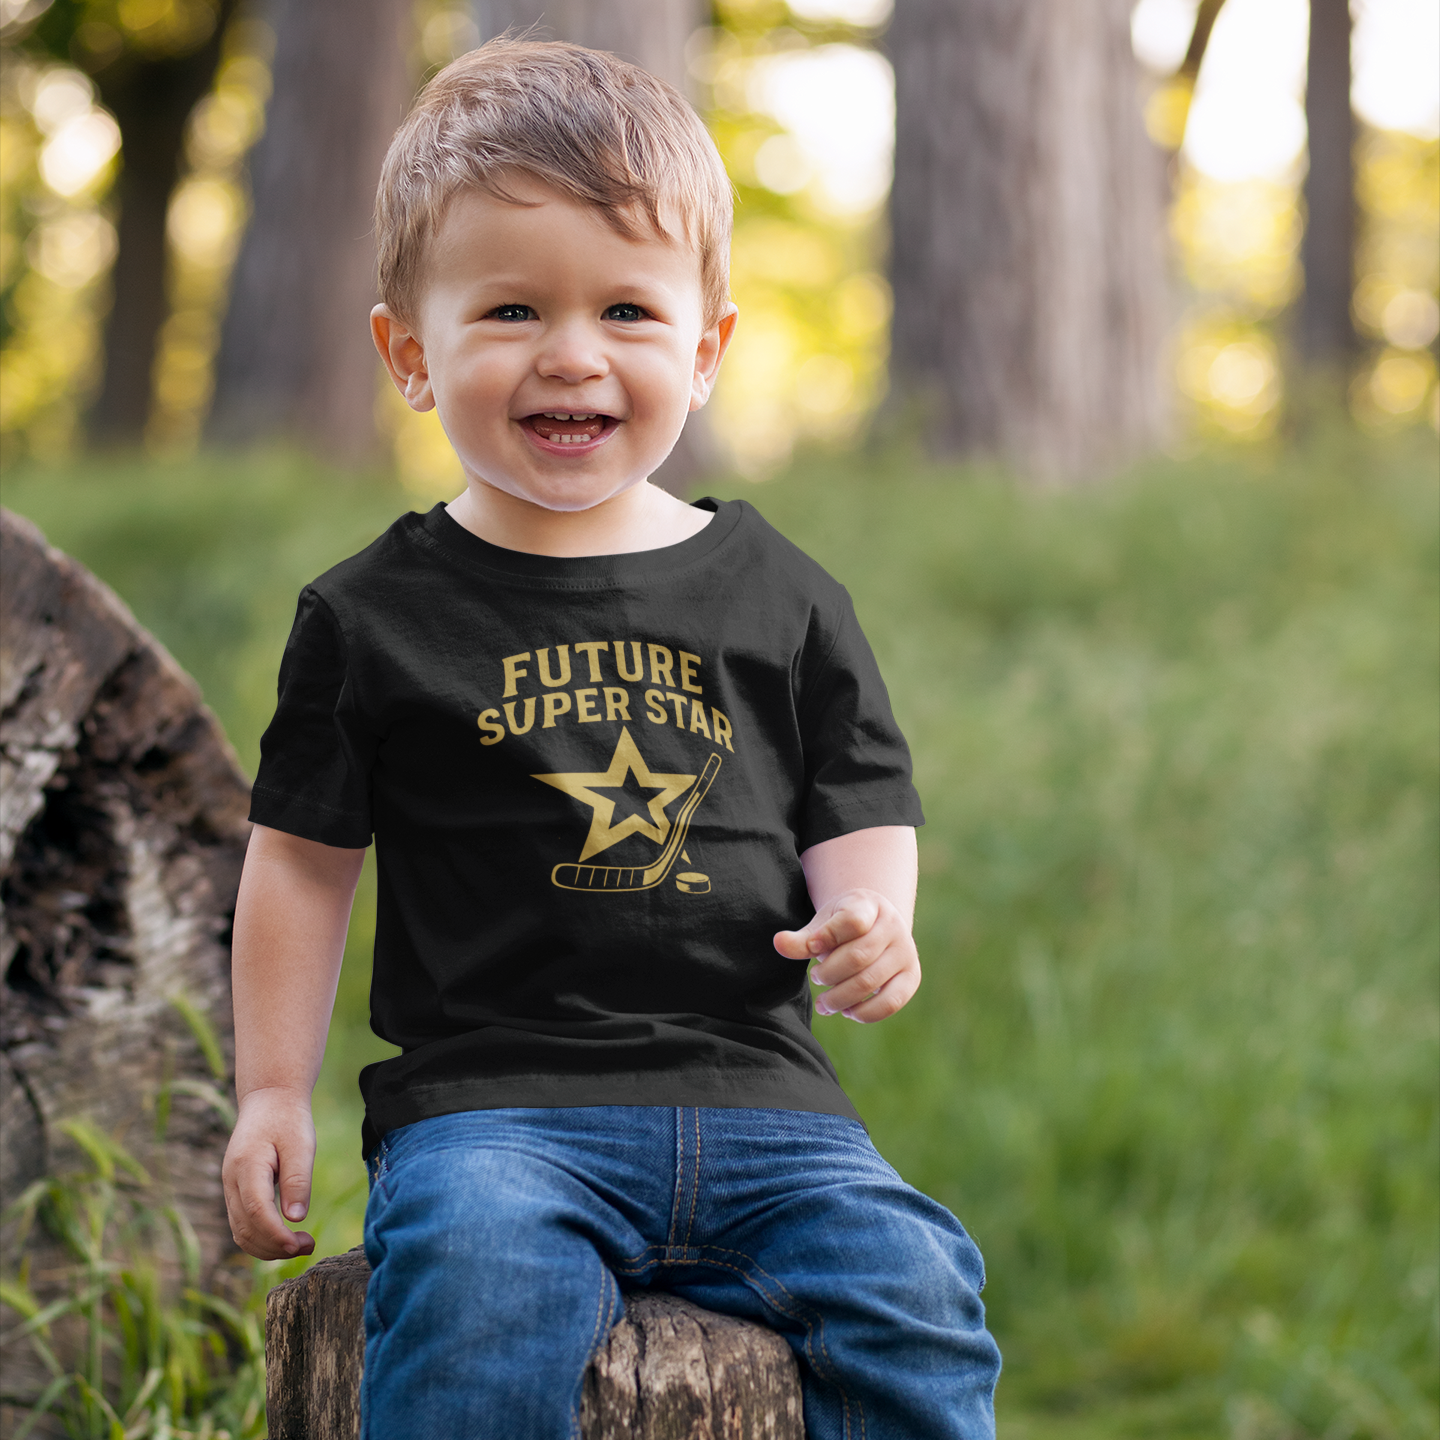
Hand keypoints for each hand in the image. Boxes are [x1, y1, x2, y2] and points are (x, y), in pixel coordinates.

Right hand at [222, 1086, 317, 1259]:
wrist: (268, 1100)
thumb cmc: (288, 1119)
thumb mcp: (300, 1144)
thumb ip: (297, 1179)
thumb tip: (296, 1219)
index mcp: (247, 1165)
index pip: (256, 1211)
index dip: (276, 1235)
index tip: (301, 1245)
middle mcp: (231, 1180)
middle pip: (245, 1228)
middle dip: (275, 1246)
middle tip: (309, 1246)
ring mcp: (230, 1187)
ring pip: (240, 1231)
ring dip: (268, 1247)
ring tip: (301, 1245)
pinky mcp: (235, 1191)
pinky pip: (242, 1224)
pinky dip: (261, 1238)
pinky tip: (285, 1238)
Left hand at [774, 887, 920, 1021]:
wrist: (875, 925)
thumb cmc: (841, 926)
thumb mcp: (821, 924)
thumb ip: (802, 938)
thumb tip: (778, 943)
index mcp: (869, 904)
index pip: (852, 920)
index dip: (827, 936)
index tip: (811, 948)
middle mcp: (893, 926)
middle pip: (858, 956)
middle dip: (829, 974)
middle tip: (815, 978)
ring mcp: (906, 951)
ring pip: (870, 981)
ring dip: (840, 998)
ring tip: (824, 1003)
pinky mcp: (911, 976)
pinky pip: (890, 1002)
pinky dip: (864, 1012)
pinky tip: (847, 1011)